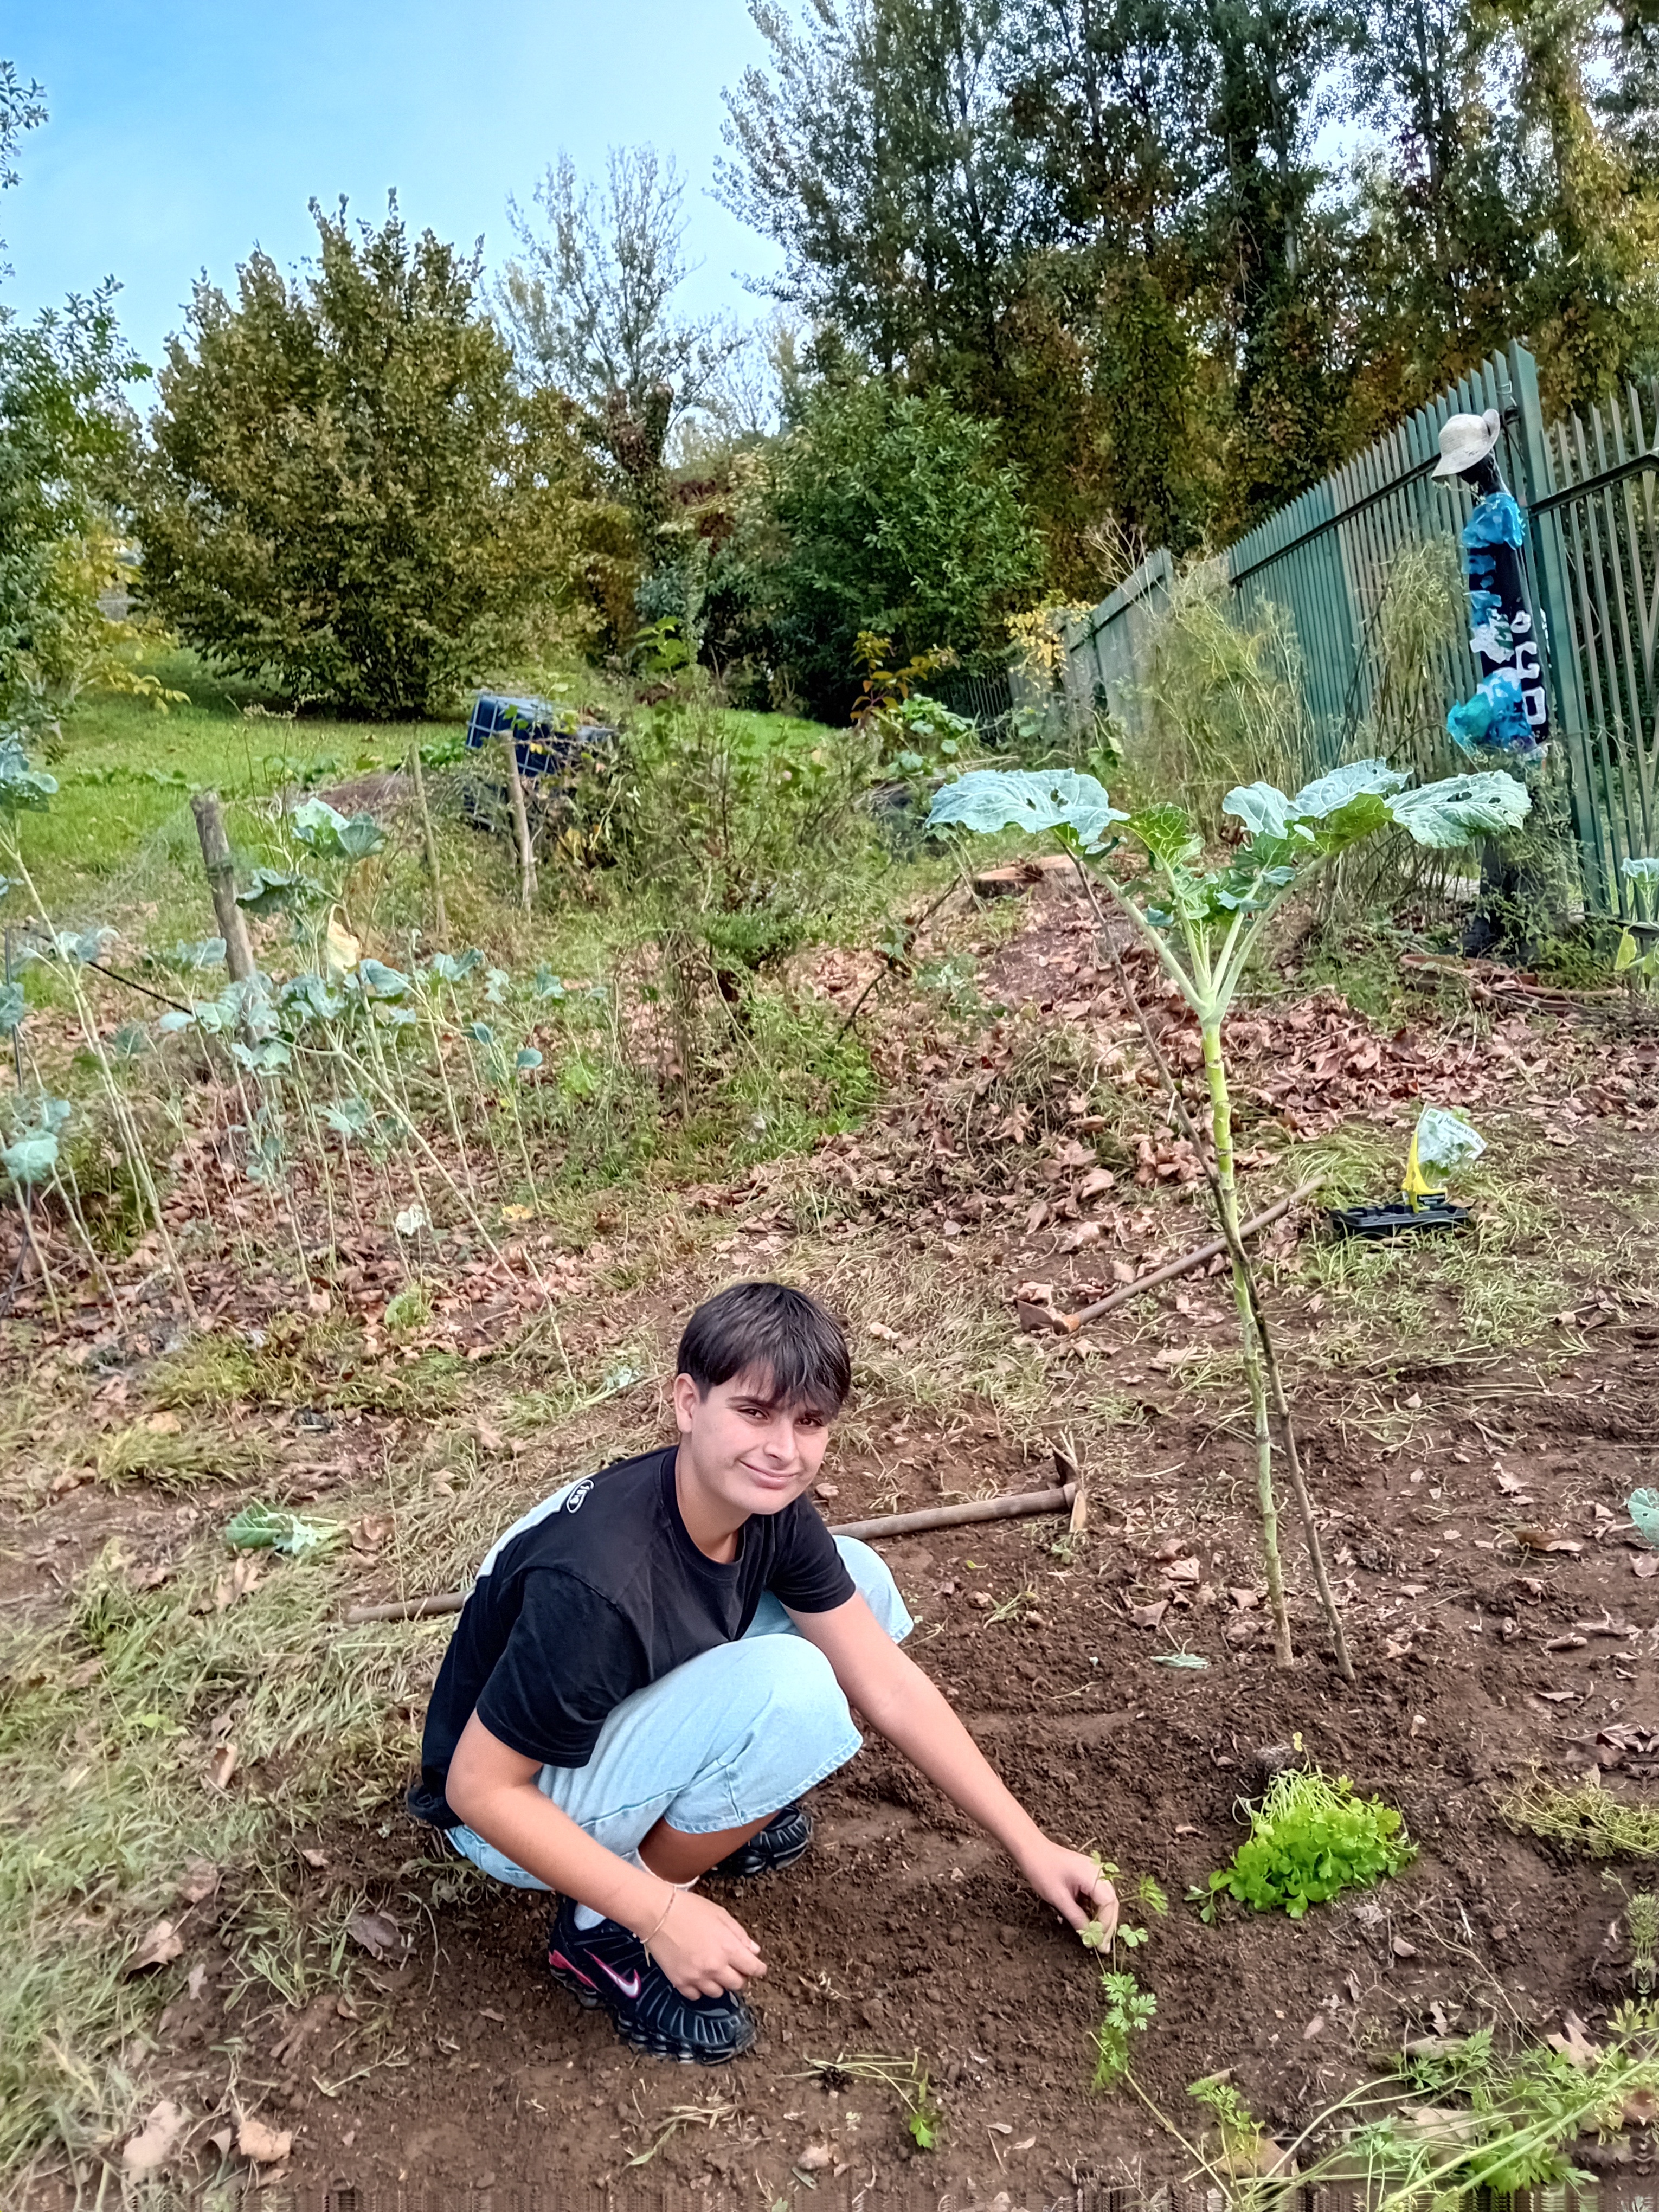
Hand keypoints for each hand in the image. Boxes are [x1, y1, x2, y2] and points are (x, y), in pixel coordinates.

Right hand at [639, 1887, 767, 1999]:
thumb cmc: (690, 1909)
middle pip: (737, 1984)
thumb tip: (754, 1951)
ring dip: (719, 1983)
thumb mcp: (721, 1915)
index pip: (752, 1968)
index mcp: (728, 1948)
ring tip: (713, 1969)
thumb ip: (740, 1935)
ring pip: (718, 1993)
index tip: (759, 1968)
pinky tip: (697, 1975)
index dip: (758, 1968)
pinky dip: (699, 1989)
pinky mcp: (680, 1982)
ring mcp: (697, 1977)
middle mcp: (715, 1967)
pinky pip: (696, 1996)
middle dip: (739, 1976)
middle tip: (734, 1966)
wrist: (658, 1913)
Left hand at [1018, 1838, 1118, 1938]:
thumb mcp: (1058, 1898)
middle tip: (1101, 1946)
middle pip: (1111, 1903)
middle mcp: (1099, 1872)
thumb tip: (1090, 1938)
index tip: (1099, 1944)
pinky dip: (1094, 1910)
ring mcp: (1094, 1873)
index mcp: (1094, 1875)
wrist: (1031, 1850)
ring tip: (1096, 1938)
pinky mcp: (1088, 1876)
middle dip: (1107, 1925)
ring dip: (1102, 1919)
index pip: (1109, 1905)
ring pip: (1105, 1901)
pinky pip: (1097, 1895)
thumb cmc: (1042, 1870)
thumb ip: (1077, 1918)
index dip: (1106, 1927)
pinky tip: (1089, 1923)